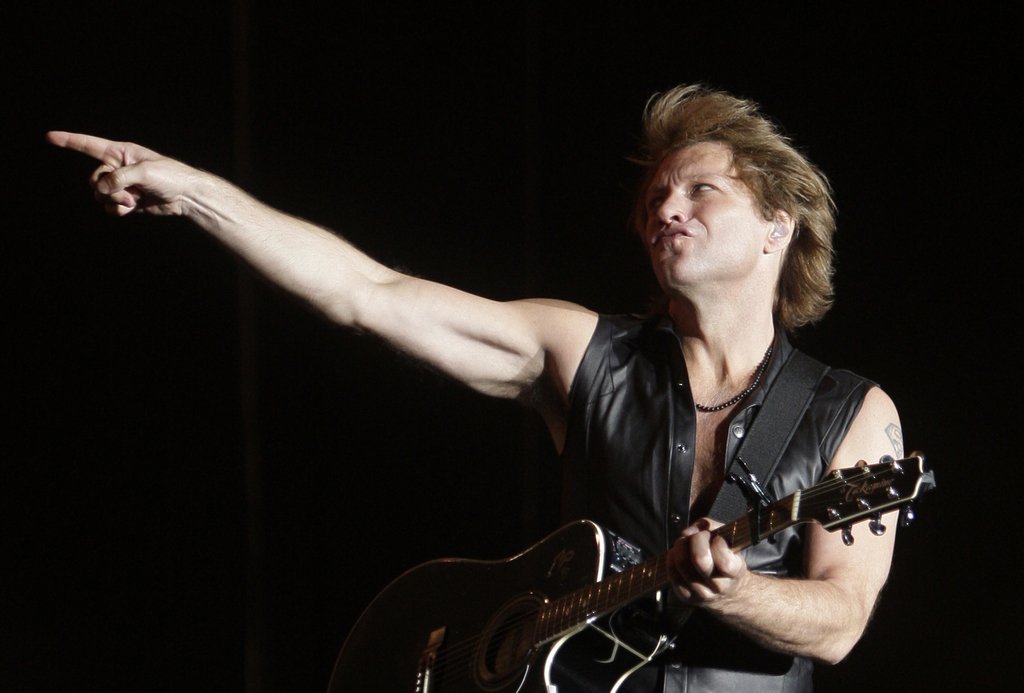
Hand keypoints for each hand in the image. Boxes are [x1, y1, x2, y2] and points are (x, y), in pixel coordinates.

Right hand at [47, 131, 197, 216]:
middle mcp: (117, 167)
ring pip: (100, 196)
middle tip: (127, 191)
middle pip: (93, 179)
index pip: (89, 145)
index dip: (68, 141)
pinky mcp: (126, 201)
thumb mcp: (144, 171)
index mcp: (120, 152)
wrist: (185, 195)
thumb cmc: (169, 175)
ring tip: (134, 199)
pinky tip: (134, 207)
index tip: (49, 137)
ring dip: (115, 200)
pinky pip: (110, 208)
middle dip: (106, 188)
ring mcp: (121, 185)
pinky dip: (119, 209)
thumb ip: (119, 178)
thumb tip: (102, 190)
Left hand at [666, 517, 749, 604]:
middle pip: (699, 559)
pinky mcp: (686, 596)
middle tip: (698, 536)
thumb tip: (689, 532)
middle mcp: (719, 586)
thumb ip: (712, 527)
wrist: (727, 589)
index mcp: (735, 572)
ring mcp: (702, 593)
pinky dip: (672, 557)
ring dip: (681, 546)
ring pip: (682, 563)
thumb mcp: (730, 540)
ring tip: (686, 543)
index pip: (723, 560)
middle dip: (696, 540)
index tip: (717, 538)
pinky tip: (678, 553)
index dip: (717, 542)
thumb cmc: (727, 558)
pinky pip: (671, 571)